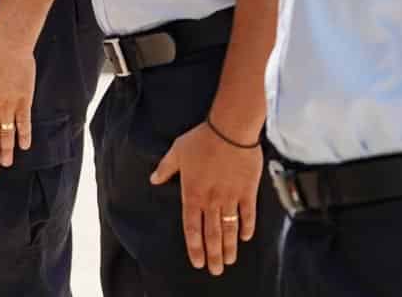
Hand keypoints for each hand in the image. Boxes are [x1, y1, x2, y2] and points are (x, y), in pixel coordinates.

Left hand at [149, 120, 262, 275]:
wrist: (230, 129)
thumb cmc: (201, 139)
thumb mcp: (176, 152)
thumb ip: (165, 169)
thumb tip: (154, 179)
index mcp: (192, 193)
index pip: (192, 227)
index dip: (194, 247)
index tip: (197, 261)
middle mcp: (211, 200)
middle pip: (212, 234)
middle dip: (214, 255)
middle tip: (216, 271)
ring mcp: (231, 197)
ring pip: (229, 229)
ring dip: (229, 247)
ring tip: (230, 261)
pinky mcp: (247, 191)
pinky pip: (248, 214)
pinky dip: (246, 227)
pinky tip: (245, 237)